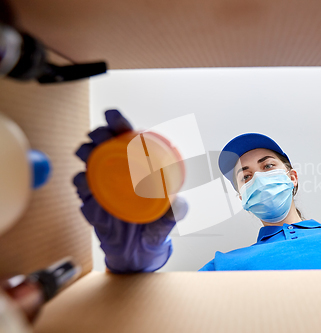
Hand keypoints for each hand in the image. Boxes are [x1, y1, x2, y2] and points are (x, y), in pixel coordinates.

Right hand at [73, 110, 187, 272]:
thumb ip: (176, 211)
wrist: (141, 255)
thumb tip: (180, 202)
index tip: (112, 115)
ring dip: (85, 157)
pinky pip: (83, 193)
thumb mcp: (170, 218)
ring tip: (87, 155)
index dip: (118, 124)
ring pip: (87, 165)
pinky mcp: (92, 207)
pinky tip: (86, 187)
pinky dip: (83, 187)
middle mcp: (118, 174)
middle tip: (97, 137)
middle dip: (97, 136)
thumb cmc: (156, 227)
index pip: (127, 140)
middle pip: (102, 147)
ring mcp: (103, 190)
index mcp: (137, 168)